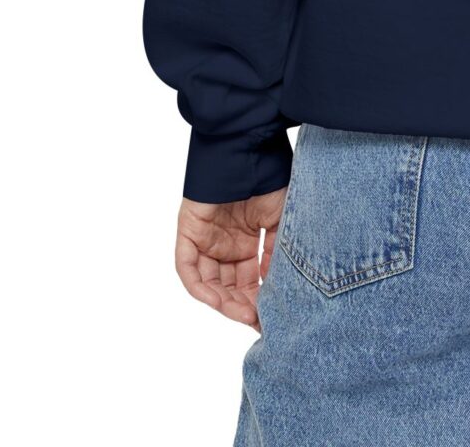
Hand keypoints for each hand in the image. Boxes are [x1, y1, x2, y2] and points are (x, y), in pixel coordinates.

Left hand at [174, 189, 286, 329]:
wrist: (247, 149)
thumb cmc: (268, 178)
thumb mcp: (281, 220)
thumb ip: (277, 252)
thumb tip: (279, 286)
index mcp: (246, 242)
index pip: (250, 280)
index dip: (260, 299)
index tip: (274, 316)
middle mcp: (224, 245)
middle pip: (230, 286)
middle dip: (243, 306)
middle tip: (259, 320)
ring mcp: (205, 240)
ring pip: (209, 282)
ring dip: (224, 302)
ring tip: (244, 313)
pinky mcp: (188, 233)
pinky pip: (188, 268)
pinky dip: (200, 286)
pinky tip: (217, 299)